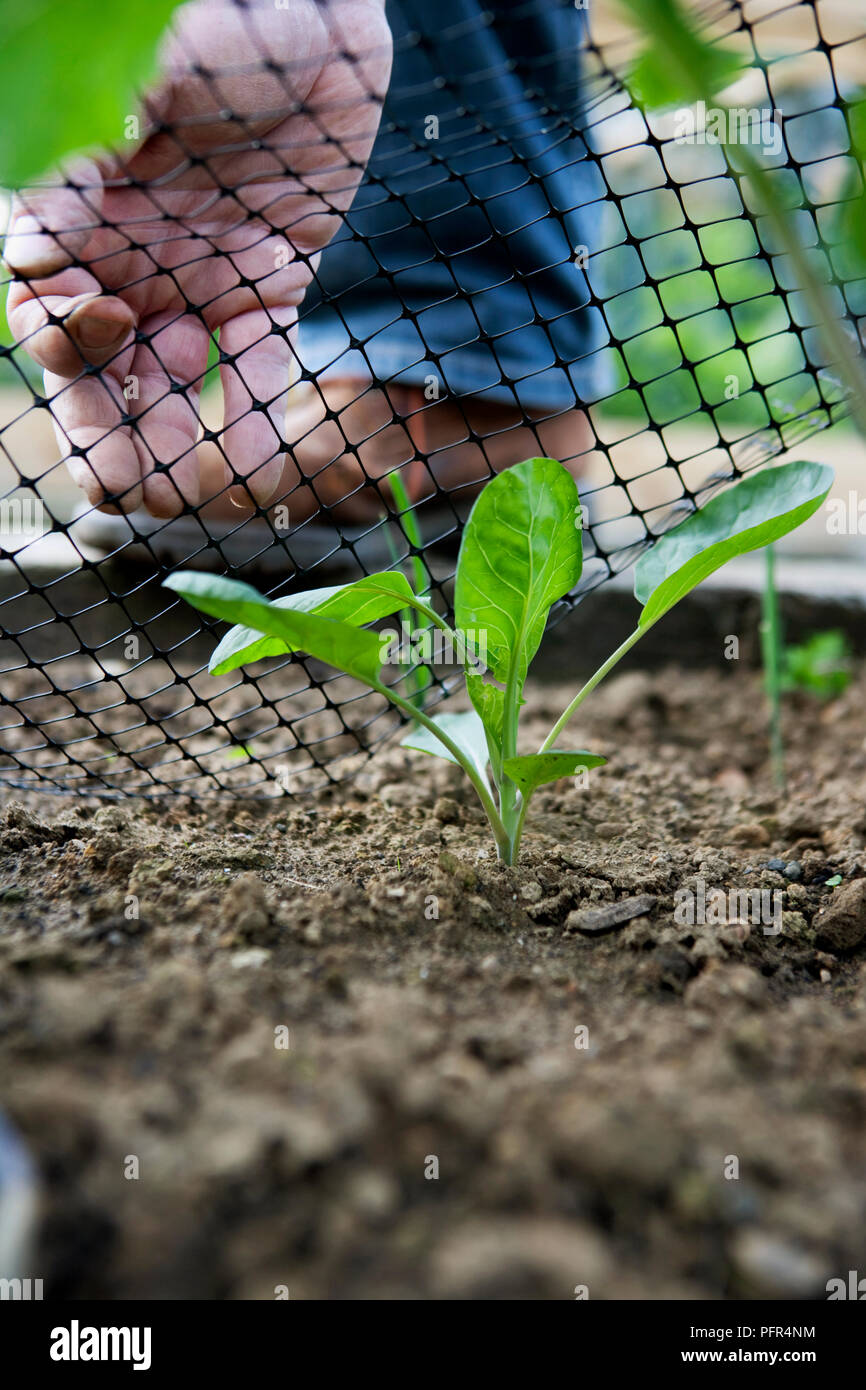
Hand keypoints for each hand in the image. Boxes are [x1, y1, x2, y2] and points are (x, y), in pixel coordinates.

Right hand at [5, 0, 391, 516]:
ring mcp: (194, 273)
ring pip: (161, 379)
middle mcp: (128, 249)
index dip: (59, 324)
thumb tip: (31, 239)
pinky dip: (250, 419)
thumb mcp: (162, 62)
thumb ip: (100, 147)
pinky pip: (250, 363)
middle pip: (93, 360)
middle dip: (99, 427)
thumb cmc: (237, 17)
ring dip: (160, 444)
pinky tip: (255, 476)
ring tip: (174, 502)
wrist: (330, 9)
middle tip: (118, 488)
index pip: (40, 287)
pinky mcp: (265, 284)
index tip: (107, 318)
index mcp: (82, 201)